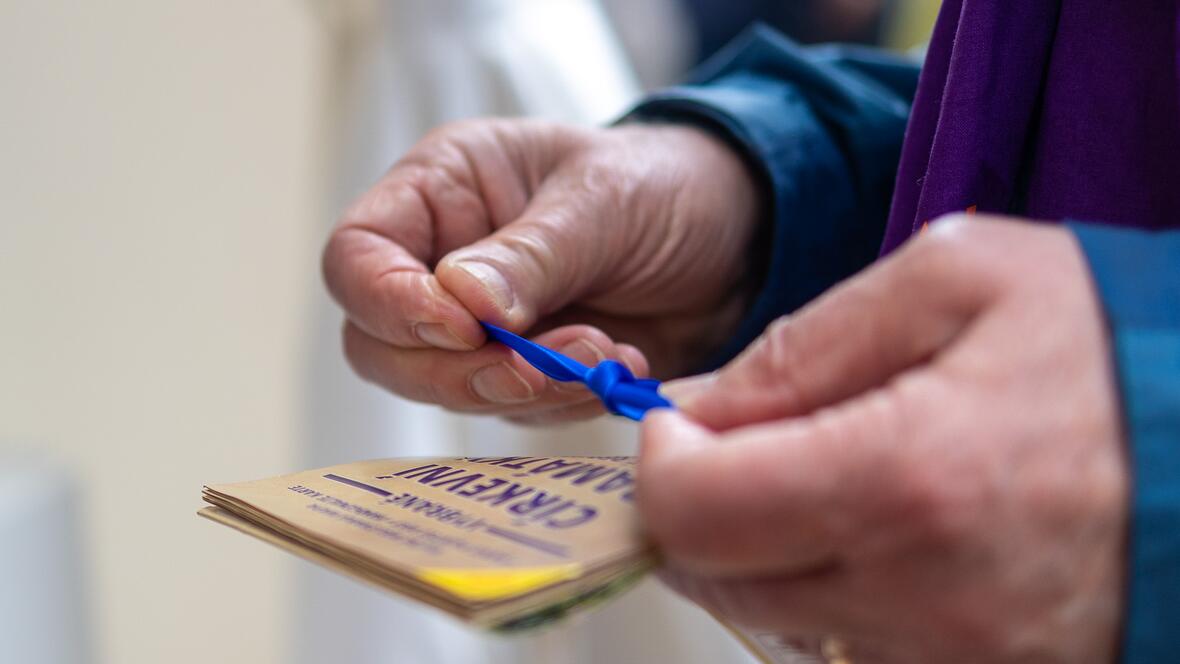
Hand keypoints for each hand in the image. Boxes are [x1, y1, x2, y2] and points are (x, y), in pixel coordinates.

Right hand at [322, 119, 760, 423]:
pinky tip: (620, 370)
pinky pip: (513, 410)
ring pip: (446, 390)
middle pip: (384, 345)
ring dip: (523, 389)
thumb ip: (530, 254)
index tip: (461, 327)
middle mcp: (442, 261)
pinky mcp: (522, 373)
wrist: (740, 236)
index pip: (357, 256)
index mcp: (439, 190)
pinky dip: (561, 403)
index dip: (389, 302)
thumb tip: (459, 303)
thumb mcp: (602, 200)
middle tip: (541, 364)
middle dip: (460, 369)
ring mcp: (480, 326)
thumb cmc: (664, 184)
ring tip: (605, 352)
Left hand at [639, 215, 1127, 662]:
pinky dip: (835, 585)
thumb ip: (806, 343)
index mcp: (905, 477)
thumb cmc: (1113, 343)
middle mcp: (924, 594)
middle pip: (717, 579)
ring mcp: (957, 654)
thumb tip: (702, 407)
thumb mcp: (956, 278)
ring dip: (766, 547)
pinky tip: (885, 528)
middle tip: (738, 445)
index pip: (694, 511)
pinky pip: (851, 642)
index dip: (660, 462)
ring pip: (777, 617)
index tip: (679, 424)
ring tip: (832, 473)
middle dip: (699, 505)